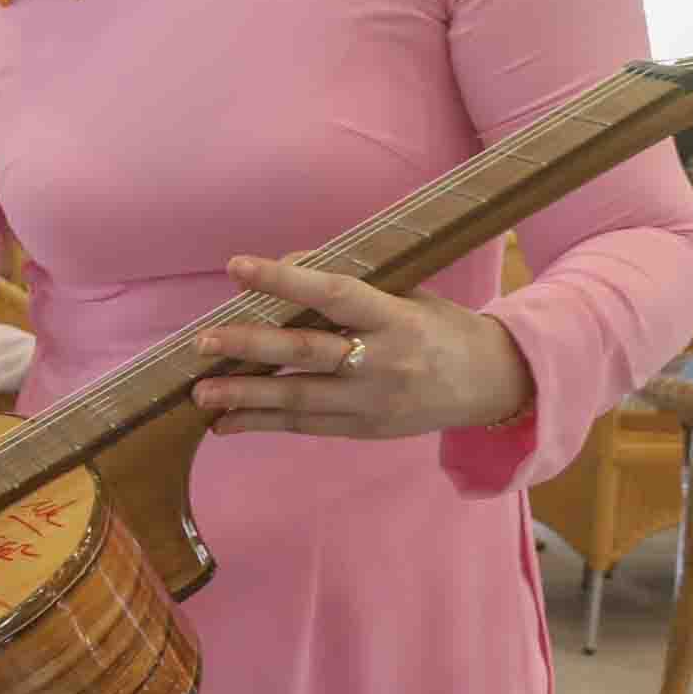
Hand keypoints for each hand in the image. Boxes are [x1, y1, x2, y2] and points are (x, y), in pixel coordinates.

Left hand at [190, 255, 534, 439]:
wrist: (492, 384)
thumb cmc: (441, 328)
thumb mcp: (409, 295)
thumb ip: (352, 284)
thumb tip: (288, 264)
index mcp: (395, 317)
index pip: (332, 292)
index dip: (284, 279)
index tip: (237, 267)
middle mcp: (382, 360)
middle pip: (307, 352)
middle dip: (251, 346)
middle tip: (203, 342)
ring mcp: (372, 401)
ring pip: (299, 398)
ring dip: (244, 395)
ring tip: (200, 393)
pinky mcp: (364, 429)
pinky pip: (305, 426)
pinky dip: (262, 423)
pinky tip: (224, 423)